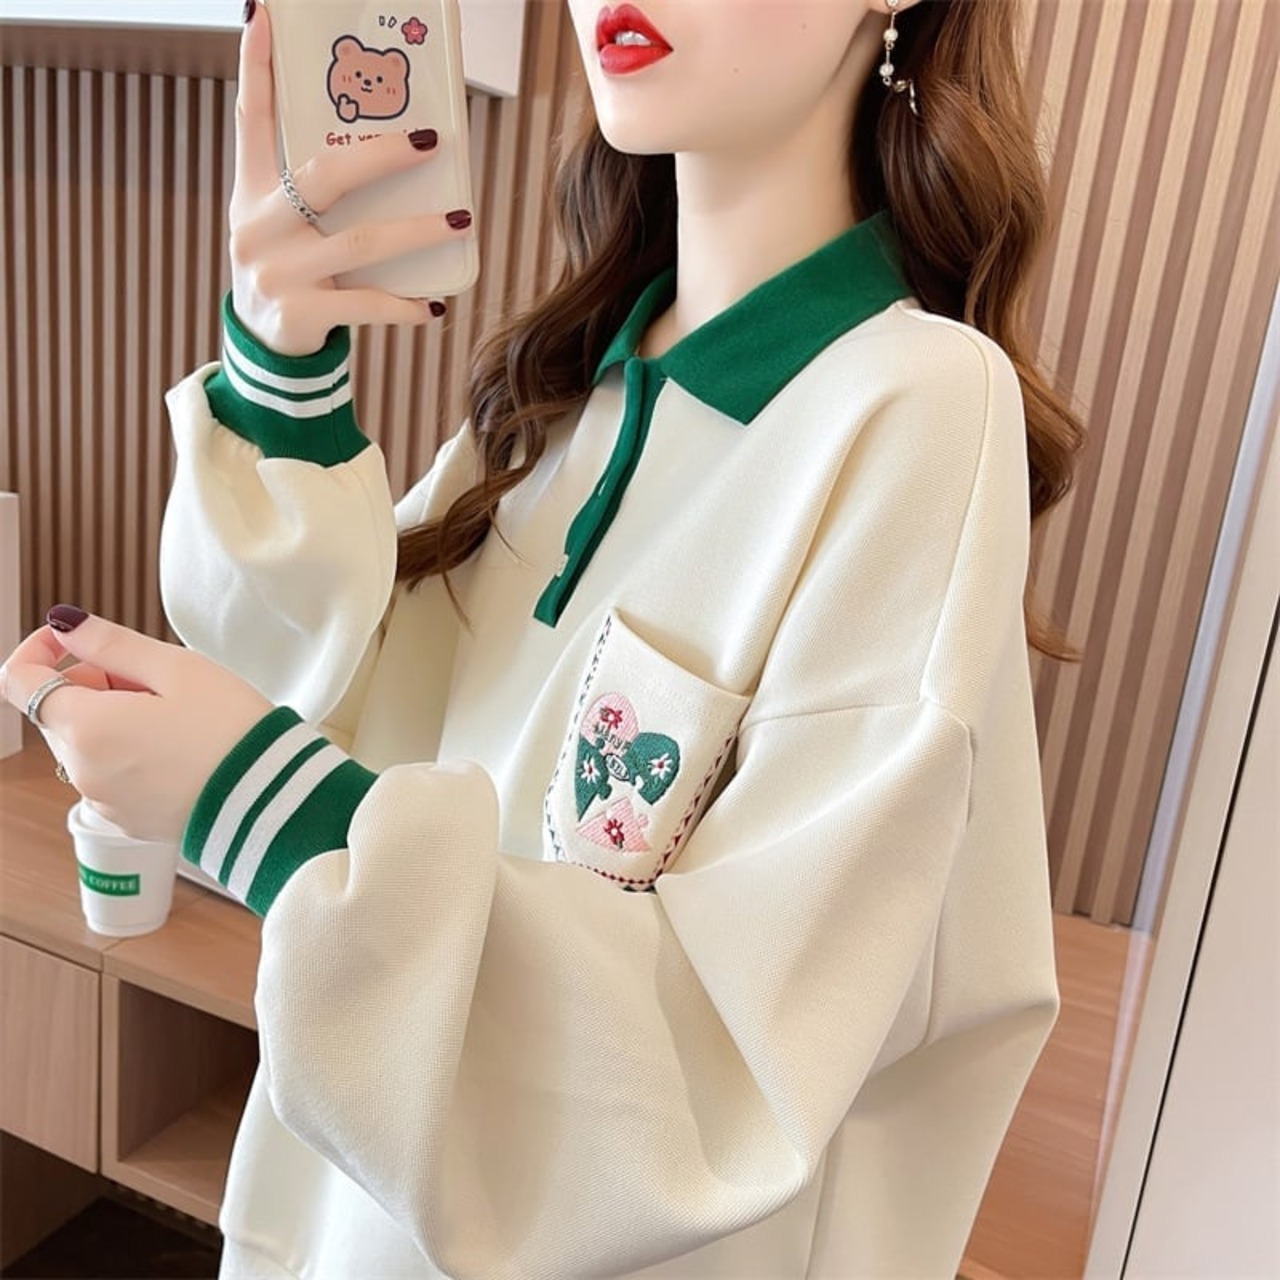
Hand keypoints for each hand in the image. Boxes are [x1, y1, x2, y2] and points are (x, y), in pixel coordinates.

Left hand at [0, 609, 272, 843]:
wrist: (272, 800)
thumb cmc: (231, 731)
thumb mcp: (177, 668)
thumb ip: (112, 644)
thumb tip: (67, 625)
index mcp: (87, 727)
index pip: (19, 680)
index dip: (39, 648)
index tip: (73, 637)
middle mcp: (82, 770)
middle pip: (57, 712)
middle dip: (89, 685)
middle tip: (150, 677)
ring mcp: (103, 801)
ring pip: (84, 744)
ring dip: (110, 720)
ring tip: (172, 714)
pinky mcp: (128, 821)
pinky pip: (109, 775)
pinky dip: (127, 753)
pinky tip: (176, 747)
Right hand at [229, 4, 469, 354]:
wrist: (264, 348)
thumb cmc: (288, 268)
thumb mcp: (280, 220)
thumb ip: (312, 183)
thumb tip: (378, 138)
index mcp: (252, 191)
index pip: (252, 119)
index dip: (257, 67)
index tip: (266, 15)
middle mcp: (260, 226)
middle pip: (325, 179)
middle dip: (381, 157)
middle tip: (431, 141)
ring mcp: (279, 272)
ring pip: (359, 243)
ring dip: (416, 232)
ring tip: (460, 219)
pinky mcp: (301, 313)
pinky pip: (365, 304)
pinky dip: (402, 304)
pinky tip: (432, 305)